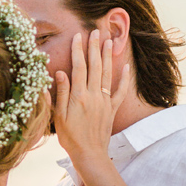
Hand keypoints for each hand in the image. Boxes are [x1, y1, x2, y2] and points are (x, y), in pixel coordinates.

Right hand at [53, 29, 128, 162]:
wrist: (89, 154)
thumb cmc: (70, 137)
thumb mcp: (59, 116)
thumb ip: (61, 93)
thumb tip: (60, 72)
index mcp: (78, 96)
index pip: (78, 67)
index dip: (78, 50)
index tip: (78, 36)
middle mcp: (93, 95)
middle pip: (94, 66)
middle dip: (94, 47)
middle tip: (95, 31)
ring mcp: (105, 102)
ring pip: (107, 74)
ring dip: (108, 56)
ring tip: (109, 41)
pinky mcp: (112, 109)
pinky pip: (120, 91)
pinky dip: (124, 78)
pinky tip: (126, 66)